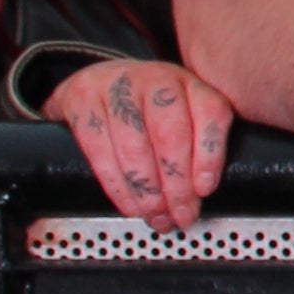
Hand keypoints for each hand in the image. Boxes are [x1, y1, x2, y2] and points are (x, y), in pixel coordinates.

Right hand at [55, 58, 230, 225]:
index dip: (210, 155)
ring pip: (135, 146)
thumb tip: (203, 193)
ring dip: (147, 191)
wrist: (96, 81)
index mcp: (190, 82)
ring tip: (156, 215)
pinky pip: (99, 150)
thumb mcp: (184, 113)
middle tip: (181, 214)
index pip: (211, 113)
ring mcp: (117, 85)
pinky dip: (117, 185)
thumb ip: (199, 142)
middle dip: (177, 185)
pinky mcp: (82, 98)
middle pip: (171, 135)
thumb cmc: (146, 108)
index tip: (205, 189)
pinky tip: (129, 203)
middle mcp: (156, 78)